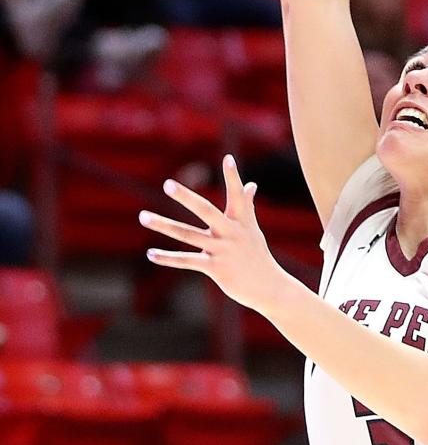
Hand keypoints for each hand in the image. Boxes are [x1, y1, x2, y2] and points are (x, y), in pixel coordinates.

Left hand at [140, 155, 285, 314]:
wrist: (267, 286)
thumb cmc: (257, 255)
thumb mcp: (253, 229)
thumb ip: (247, 206)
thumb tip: (252, 184)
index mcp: (241, 220)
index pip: (237, 194)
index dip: (233, 177)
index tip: (228, 158)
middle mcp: (231, 232)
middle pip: (205, 210)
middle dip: (186, 197)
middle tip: (167, 184)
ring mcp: (223, 250)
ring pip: (188, 235)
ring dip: (164, 225)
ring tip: (143, 216)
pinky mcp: (215, 268)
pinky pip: (187, 261)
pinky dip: (168, 258)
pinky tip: (151, 253)